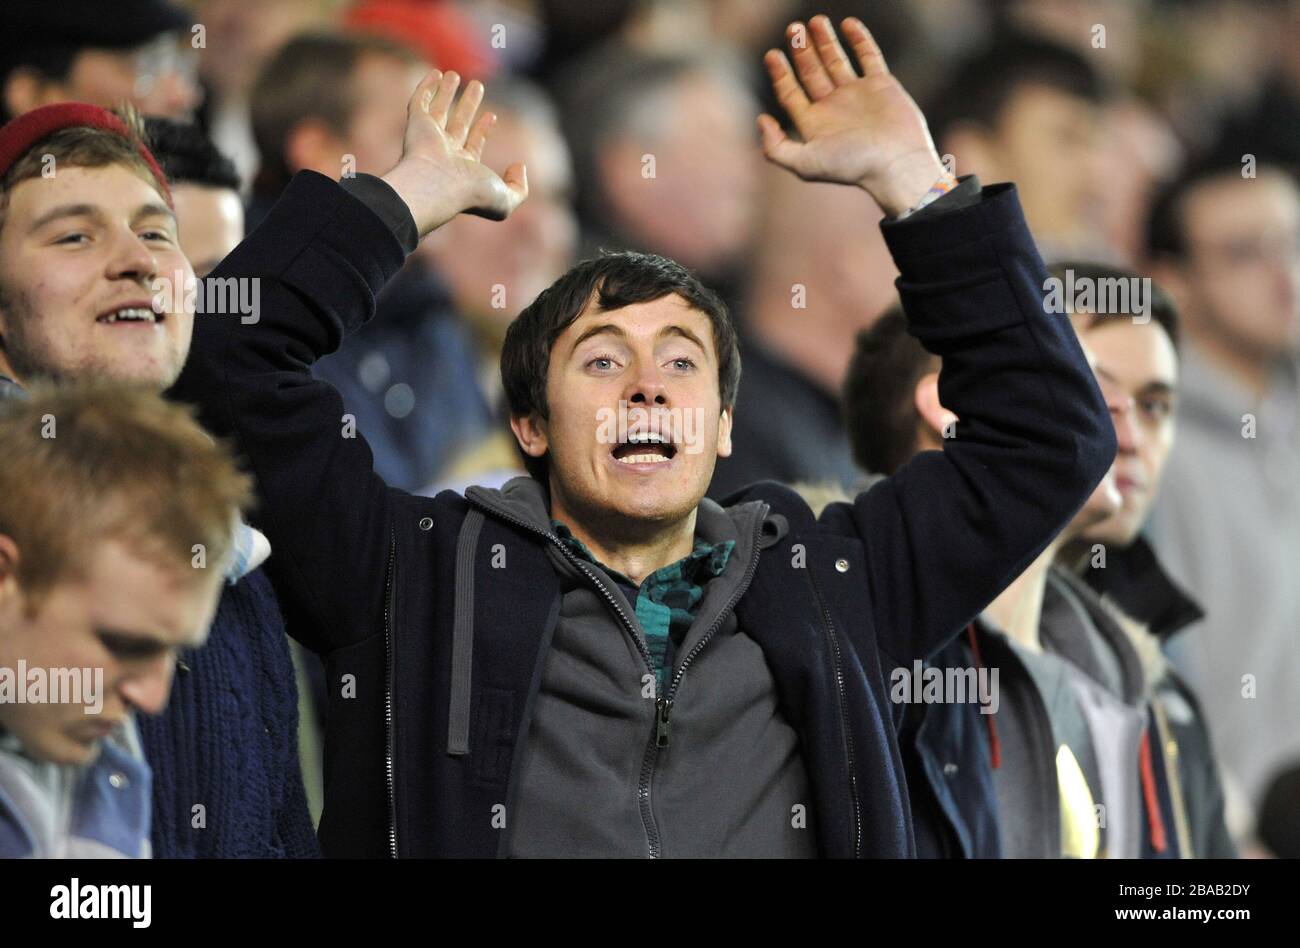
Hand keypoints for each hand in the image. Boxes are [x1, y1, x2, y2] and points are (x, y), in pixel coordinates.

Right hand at [381, 70, 528, 235]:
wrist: (436, 186)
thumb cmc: (470, 194)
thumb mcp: (506, 199)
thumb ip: (519, 187)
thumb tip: (519, 166)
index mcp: (463, 169)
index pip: (473, 145)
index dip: (482, 131)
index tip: (491, 116)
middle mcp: (445, 153)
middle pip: (458, 124)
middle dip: (468, 106)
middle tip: (478, 86)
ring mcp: (429, 138)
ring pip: (438, 110)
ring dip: (447, 93)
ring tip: (455, 74)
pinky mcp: (415, 123)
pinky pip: (419, 100)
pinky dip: (426, 87)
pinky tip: (435, 74)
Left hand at [758, 15, 945, 215]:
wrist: (897, 164)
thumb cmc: (852, 167)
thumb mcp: (805, 164)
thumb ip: (776, 147)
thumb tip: (761, 120)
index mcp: (814, 124)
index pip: (790, 93)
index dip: (780, 74)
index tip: (771, 54)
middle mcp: (833, 107)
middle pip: (810, 72)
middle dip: (800, 51)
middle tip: (792, 28)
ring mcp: (857, 94)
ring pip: (836, 61)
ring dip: (824, 41)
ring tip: (814, 20)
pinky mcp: (882, 85)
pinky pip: (869, 56)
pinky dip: (859, 39)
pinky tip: (848, 24)